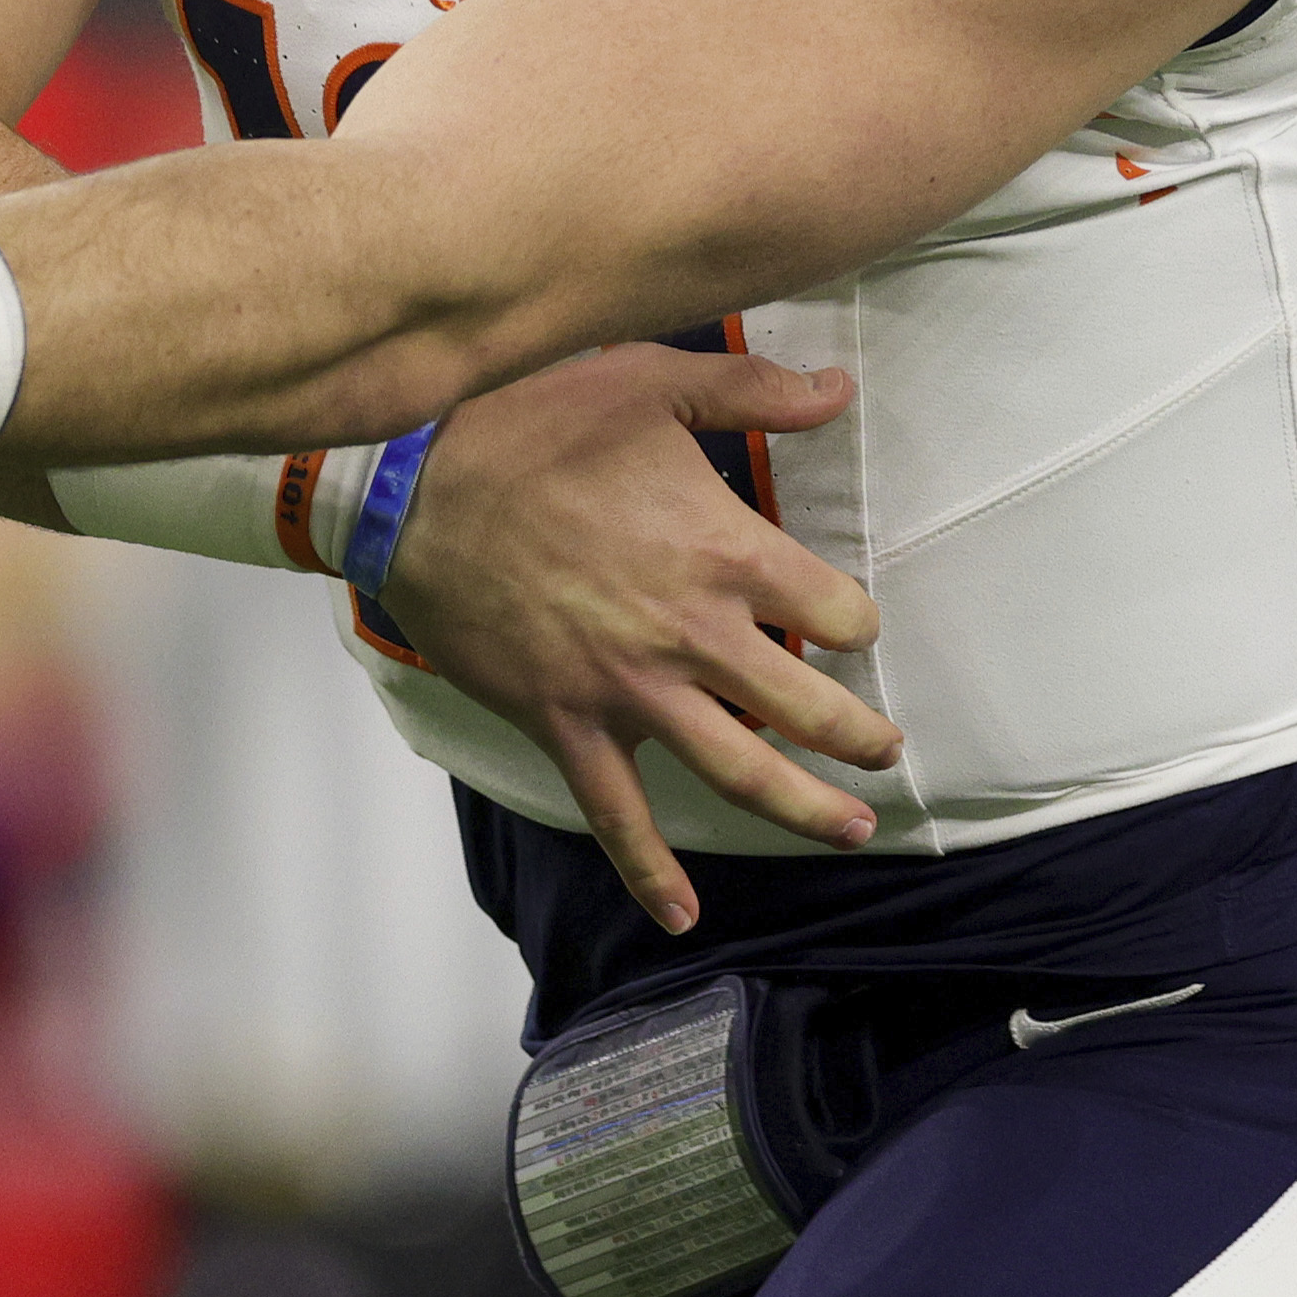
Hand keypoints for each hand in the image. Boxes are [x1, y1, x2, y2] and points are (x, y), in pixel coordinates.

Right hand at [393, 342, 899, 936]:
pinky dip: (650, 871)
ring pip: (740, 771)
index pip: (834, 609)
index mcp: (726, 552)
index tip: (848, 622)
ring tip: (852, 830)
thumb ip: (753, 390)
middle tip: (885, 750)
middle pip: (806, 706)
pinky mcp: (566, 722)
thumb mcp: (650, 382)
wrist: (412, 485)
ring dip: (805, 809)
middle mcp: (692, 634)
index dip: (853, 619)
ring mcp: (629, 690)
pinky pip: (617, 812)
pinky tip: (683, 914)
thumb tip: (839, 389)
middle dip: (858, 734)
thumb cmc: (529, 425)